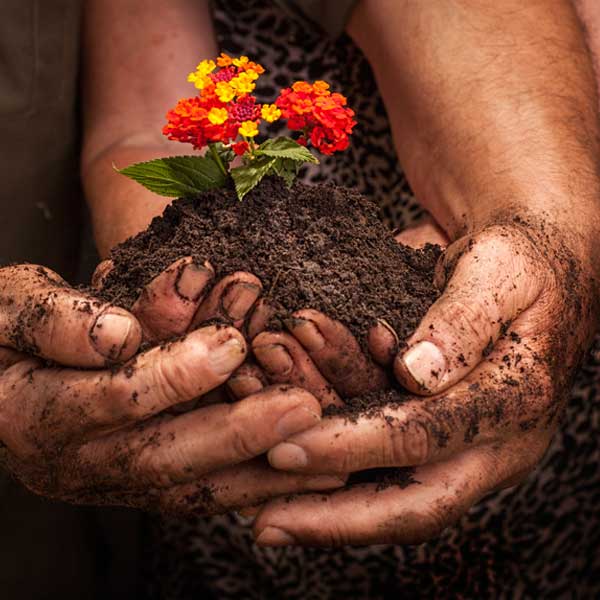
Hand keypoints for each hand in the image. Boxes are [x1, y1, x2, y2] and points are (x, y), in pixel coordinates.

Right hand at [0, 264, 342, 512]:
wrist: (2, 368)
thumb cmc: (5, 327)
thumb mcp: (8, 305)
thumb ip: (55, 321)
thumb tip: (118, 337)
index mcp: (33, 416)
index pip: (112, 400)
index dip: (172, 375)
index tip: (231, 343)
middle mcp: (75, 463)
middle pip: (163, 456)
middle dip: (238, 431)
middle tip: (303, 407)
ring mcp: (112, 480)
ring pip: (193, 487)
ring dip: (261, 472)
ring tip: (325, 451)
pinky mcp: (143, 481)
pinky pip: (204, 490)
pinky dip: (256, 483)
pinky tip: (306, 473)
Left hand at [246, 221, 594, 545]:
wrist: (529, 264)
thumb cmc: (516, 257)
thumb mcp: (500, 270)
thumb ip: (464, 319)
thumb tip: (417, 374)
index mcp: (515, 401)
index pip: (426, 436)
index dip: (354, 445)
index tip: (286, 448)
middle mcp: (492, 439)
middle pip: (414, 501)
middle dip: (336, 517)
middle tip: (265, 524)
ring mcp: (464, 442)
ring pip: (393, 490)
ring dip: (327, 499)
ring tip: (263, 507)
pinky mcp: (438, 430)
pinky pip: (385, 462)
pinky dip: (335, 465)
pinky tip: (288, 469)